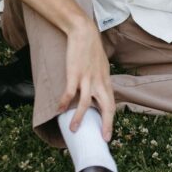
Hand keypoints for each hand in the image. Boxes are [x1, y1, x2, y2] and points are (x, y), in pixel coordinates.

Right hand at [58, 17, 114, 139]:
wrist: (84, 33)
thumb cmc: (91, 49)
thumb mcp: (102, 67)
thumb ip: (101, 81)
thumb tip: (98, 92)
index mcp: (106, 82)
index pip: (111, 105)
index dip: (111, 121)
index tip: (108, 134)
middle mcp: (99, 82)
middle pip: (106, 107)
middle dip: (105, 124)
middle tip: (103, 138)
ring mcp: (87, 78)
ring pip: (85, 103)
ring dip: (79, 118)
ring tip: (73, 129)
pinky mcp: (75, 74)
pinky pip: (69, 92)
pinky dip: (64, 103)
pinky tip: (59, 110)